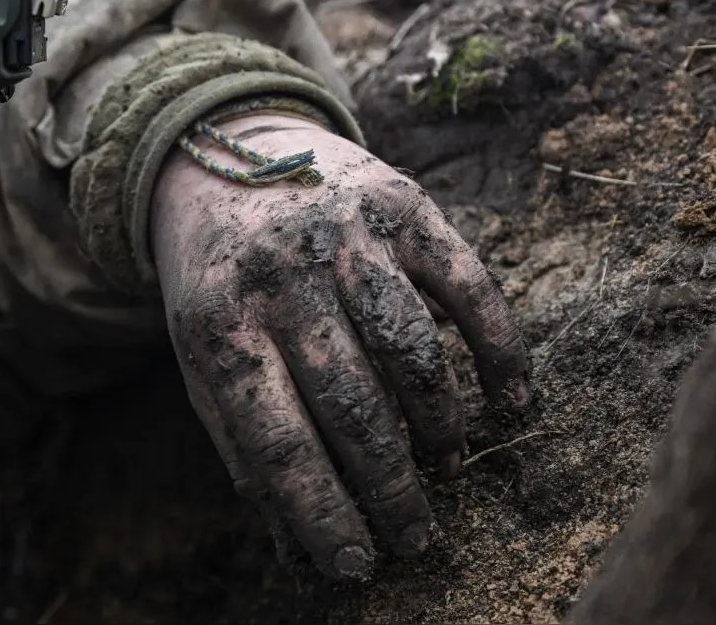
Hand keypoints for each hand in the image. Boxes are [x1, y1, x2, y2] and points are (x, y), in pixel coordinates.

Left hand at [151, 112, 529, 579]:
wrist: (224, 150)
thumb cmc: (216, 278)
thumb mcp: (202, 353)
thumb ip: (243, 438)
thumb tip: (297, 542)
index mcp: (220, 325)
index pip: (278, 442)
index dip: (321, 512)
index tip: (356, 565)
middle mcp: (283, 277)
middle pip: (354, 406)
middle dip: (392, 488)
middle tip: (418, 535)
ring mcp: (346, 236)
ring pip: (414, 352)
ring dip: (441, 426)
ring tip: (446, 467)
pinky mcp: (403, 206)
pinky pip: (470, 287)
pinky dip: (500, 354)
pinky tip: (513, 404)